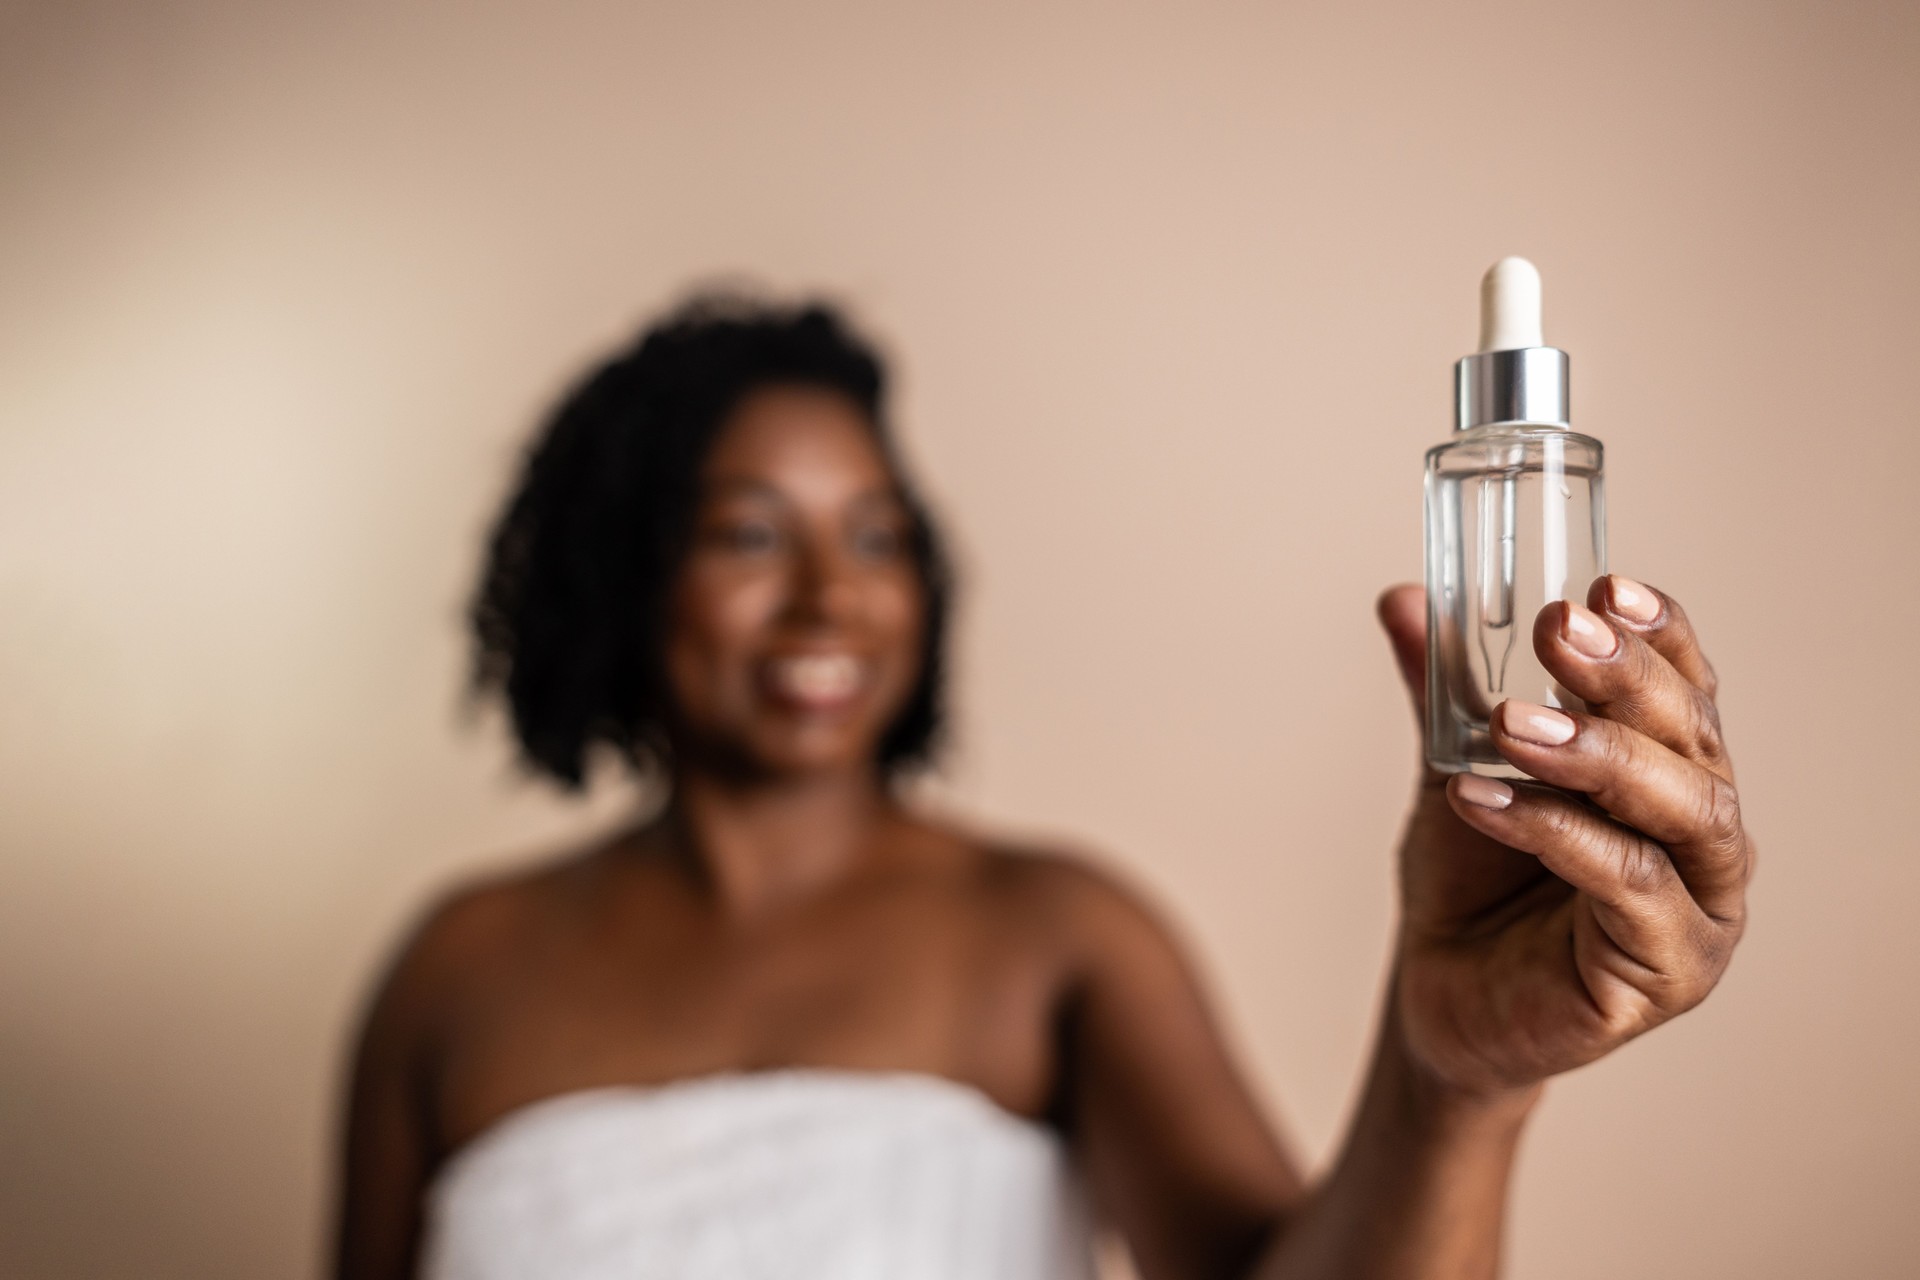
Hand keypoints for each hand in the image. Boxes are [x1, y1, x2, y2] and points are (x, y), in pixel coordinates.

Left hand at [1375, 577, 1750, 1098]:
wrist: (1440, 1001)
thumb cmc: (1471, 884)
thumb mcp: (1454, 768)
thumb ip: (1441, 692)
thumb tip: (1403, 599)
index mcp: (1672, 774)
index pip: (1690, 687)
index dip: (1661, 634)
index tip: (1607, 584)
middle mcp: (1705, 834)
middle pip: (1694, 738)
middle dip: (1627, 677)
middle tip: (1559, 628)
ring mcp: (1700, 906)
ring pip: (1684, 809)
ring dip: (1598, 753)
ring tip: (1508, 722)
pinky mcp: (1668, 971)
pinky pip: (1629, 886)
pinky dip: (1556, 832)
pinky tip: (1480, 798)